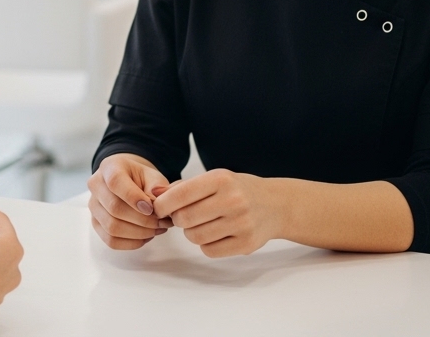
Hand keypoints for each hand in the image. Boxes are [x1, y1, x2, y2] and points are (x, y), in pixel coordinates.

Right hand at [87, 153, 173, 249]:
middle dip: (143, 220)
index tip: (151, 209)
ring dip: (140, 233)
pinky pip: (111, 240)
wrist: (131, 182)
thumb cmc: (142, 179)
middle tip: (163, 221)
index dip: (133, 198)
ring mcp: (93, 206)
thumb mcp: (153, 176)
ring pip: (112, 227)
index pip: (115, 182)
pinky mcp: (96, 223)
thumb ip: (156, 189)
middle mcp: (96, 185)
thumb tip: (157, 206)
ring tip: (157, 229)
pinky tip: (146, 236)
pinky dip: (132, 242)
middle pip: (114, 208)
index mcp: (109, 167)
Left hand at [153, 169, 283, 256]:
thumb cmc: (237, 190)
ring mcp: (241, 223)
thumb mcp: (214, 179)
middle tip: (184, 216)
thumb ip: (183, 187)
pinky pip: (209, 251)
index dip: (163, 205)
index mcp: (221, 179)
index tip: (159, 209)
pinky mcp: (246, 243)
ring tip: (202, 224)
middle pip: (184, 218)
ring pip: (195, 237)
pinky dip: (206, 245)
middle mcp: (233, 200)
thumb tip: (154, 193)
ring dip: (192, 233)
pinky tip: (216, 234)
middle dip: (178, 219)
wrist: (275, 205)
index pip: (180, 194)